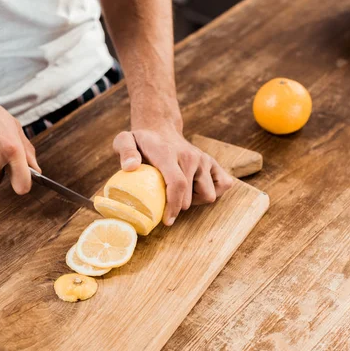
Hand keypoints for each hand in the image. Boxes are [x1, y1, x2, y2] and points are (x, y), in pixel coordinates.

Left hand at [113, 127, 233, 225]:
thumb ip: (125, 151)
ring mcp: (204, 159)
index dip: (174, 206)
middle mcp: (190, 156)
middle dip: (177, 207)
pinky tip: (195, 190)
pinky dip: (211, 192)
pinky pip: (223, 185)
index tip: (167, 221)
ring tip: (180, 194)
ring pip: (209, 195)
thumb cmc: (142, 142)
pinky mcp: (213, 163)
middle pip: (191, 197)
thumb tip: (130, 167)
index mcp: (169, 153)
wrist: (160, 129)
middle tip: (164, 201)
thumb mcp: (125, 140)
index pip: (178, 183)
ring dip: (194, 201)